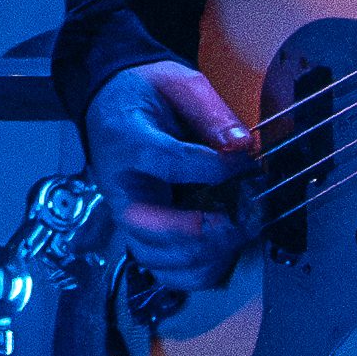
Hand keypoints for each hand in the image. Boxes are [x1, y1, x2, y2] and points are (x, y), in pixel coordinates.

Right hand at [84, 58, 254, 281]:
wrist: (111, 108)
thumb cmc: (145, 96)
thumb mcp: (177, 82)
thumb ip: (210, 111)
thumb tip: (241, 146)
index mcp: (127, 142)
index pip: (169, 161)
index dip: (215, 167)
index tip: (245, 162)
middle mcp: (122, 187)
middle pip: (153, 227)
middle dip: (207, 229)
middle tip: (245, 214)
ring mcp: (128, 216)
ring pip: (159, 258)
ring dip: (205, 255)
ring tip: (238, 232)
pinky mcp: (139, 234)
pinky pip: (163, 271)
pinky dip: (196, 272)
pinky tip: (222, 252)